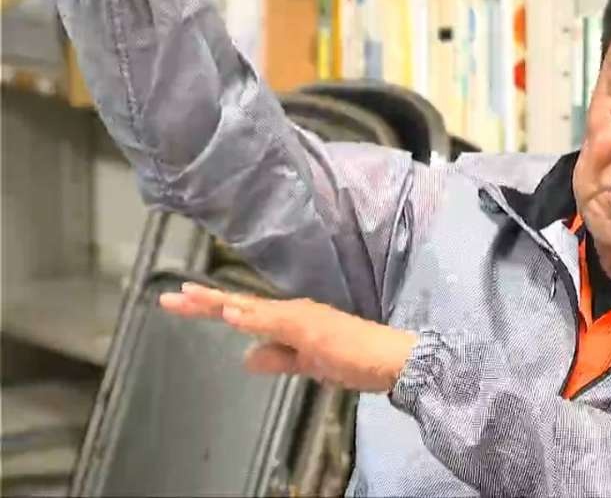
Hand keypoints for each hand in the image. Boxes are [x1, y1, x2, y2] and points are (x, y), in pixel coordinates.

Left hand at [160, 282, 416, 392]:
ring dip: (222, 303)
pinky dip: (254, 318)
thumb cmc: (356, 359)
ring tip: (191, 297)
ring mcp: (302, 319)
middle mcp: (292, 313)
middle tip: (168, 298)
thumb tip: (246, 357)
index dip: (210, 306)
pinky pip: (278, 323)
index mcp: (289, 320)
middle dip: (204, 302)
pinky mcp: (313, 329)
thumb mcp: (309, 364)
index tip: (178, 300)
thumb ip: (279, 359)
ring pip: (253, 308)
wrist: (391, 359)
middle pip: (240, 305)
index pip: (241, 312)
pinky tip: (234, 315)